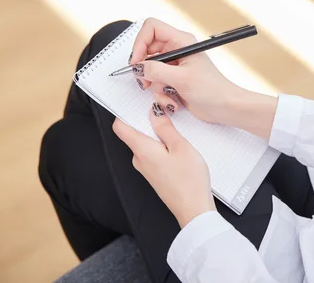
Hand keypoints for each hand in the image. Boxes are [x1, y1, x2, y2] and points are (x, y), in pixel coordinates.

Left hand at [112, 102, 215, 226]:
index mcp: (142, 150)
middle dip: (147, 121)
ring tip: (176, 129)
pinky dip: (162, 146)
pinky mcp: (155, 176)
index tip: (137, 103)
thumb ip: (166, 128)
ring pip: (145, 144)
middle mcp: (139, 160)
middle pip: (134, 133)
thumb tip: (154, 112)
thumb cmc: (189, 180)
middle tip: (165, 112)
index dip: (126, 112)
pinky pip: (153, 155)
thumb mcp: (181, 147)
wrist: (193, 210)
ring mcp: (146, 169)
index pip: (120, 127)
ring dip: (157, 135)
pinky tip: (177, 147)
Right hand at [129, 18, 244, 123]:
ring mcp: (174, 65)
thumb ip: (156, 70)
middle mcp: (177, 50)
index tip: (137, 62)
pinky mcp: (173, 80)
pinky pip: (156, 83)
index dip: (140, 43)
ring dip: (155, 86)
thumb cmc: (212, 89)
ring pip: (150, 70)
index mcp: (181, 41)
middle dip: (145, 70)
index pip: (151, 28)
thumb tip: (138, 66)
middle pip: (146, 51)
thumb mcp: (181, 78)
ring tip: (167, 94)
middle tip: (146, 82)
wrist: (225, 107)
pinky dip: (161, 94)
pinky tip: (173, 101)